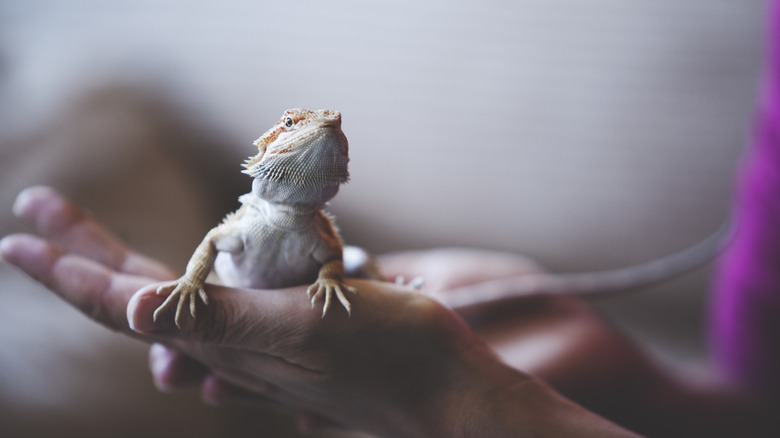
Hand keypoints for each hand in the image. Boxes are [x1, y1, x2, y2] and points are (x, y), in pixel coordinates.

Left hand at [1, 187, 636, 437]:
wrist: (443, 389)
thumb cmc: (389, 353)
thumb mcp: (304, 329)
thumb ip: (221, 319)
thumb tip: (133, 305)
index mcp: (226, 338)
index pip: (129, 303)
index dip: (72, 271)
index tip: (22, 235)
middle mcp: (229, 344)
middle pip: (137, 295)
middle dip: (84, 255)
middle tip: (38, 209)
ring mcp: (255, 342)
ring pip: (169, 302)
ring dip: (121, 269)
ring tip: (77, 242)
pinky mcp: (283, 336)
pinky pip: (215, 309)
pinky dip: (178, 286)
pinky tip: (165, 284)